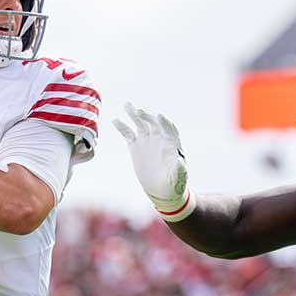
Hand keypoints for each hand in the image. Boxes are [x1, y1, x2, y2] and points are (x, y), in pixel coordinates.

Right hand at [113, 102, 192, 219]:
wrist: (162, 189)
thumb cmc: (175, 183)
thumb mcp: (179, 178)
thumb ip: (180, 170)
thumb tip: (180, 162)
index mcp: (172, 143)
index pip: (169, 129)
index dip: (164, 122)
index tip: (159, 116)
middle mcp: (160, 138)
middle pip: (153, 123)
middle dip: (147, 116)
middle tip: (138, 112)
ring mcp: (147, 141)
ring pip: (140, 124)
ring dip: (134, 114)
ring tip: (127, 105)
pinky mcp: (136, 147)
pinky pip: (128, 134)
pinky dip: (122, 126)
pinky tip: (115, 120)